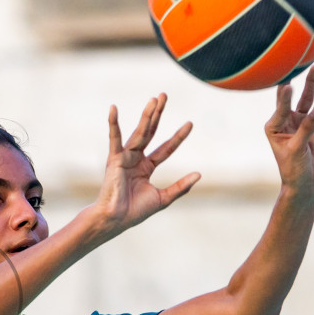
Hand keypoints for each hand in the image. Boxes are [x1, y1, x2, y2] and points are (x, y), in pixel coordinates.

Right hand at [89, 94, 199, 238]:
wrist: (116, 219)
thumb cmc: (135, 212)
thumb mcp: (163, 198)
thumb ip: (180, 187)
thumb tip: (200, 174)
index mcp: (146, 168)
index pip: (165, 148)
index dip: (178, 137)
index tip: (190, 123)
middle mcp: (136, 159)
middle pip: (150, 132)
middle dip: (157, 114)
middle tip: (164, 95)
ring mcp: (125, 157)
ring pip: (139, 132)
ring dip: (147, 115)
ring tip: (155, 99)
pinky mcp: (114, 159)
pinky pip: (114, 138)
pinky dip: (113, 124)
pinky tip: (114, 108)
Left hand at [265, 65, 313, 191]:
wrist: (305, 182)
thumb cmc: (294, 168)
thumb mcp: (297, 149)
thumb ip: (305, 129)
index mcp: (273, 126)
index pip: (280, 108)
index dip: (284, 97)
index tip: (288, 85)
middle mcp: (285, 120)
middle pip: (292, 97)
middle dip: (298, 81)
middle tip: (301, 64)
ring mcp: (301, 121)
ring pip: (308, 99)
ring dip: (313, 84)